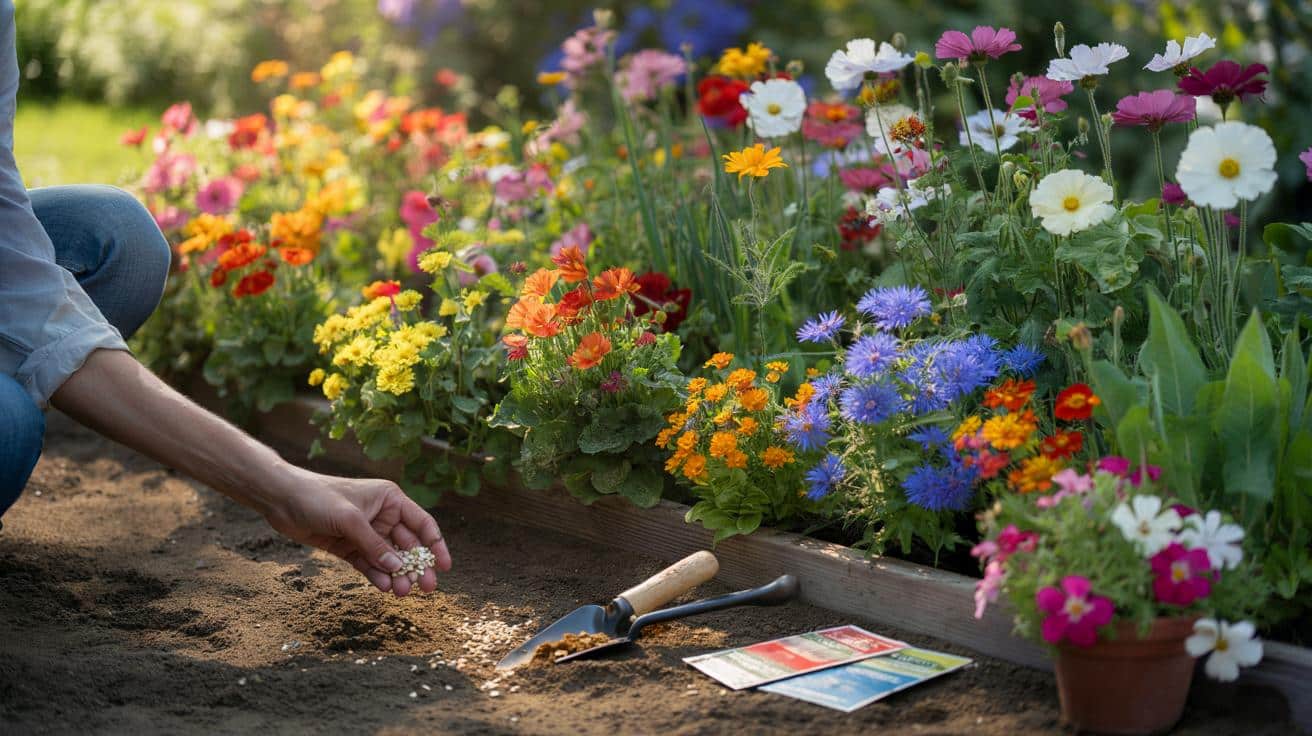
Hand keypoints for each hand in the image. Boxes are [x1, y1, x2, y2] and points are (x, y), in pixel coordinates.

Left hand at [263, 468, 451, 595]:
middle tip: (428, 588)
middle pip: (408, 545)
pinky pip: (369, 564)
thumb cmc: (319, 498)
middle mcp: (382, 516)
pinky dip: (377, 576)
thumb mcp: (351, 520)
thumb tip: (399, 570)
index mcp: (390, 499)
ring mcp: (366, 533)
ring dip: (397, 575)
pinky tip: (385, 588)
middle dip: (417, 566)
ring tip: (403, 593)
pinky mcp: (349, 546)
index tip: (445, 566)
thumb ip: (375, 546)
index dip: (436, 545)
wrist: (282, 500)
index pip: (422, 523)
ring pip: (388, 558)